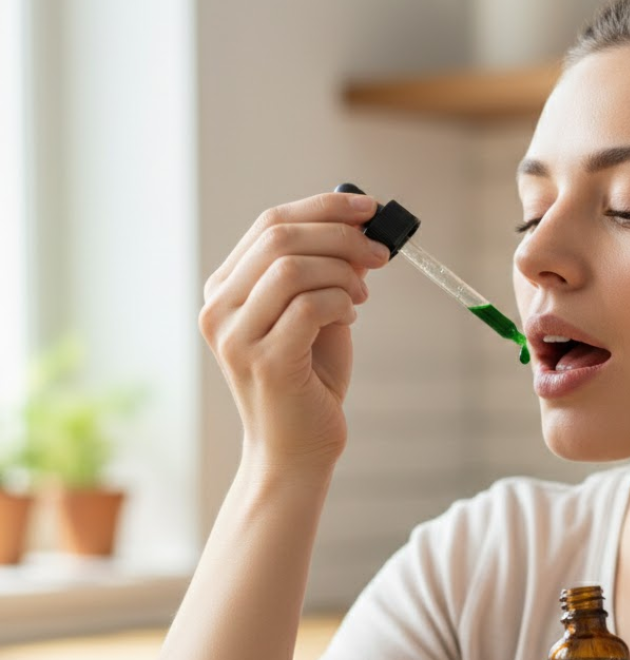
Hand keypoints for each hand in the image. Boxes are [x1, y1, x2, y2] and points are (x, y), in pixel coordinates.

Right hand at [199, 191, 389, 473]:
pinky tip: (351, 319)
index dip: (324, 207)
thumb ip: (329, 274)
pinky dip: (342, 304)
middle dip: (341, 235)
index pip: (269, 224)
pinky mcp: (264, 361)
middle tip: (380, 254)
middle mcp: (219, 309)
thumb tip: (360, 229)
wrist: (296, 452)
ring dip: (343, 274)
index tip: (369, 208)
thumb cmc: (308, 383)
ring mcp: (235, 336)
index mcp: (225, 290)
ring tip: (362, 297)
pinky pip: (310, 307)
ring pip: (293, 268)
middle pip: (280, 237)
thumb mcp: (318, 317)